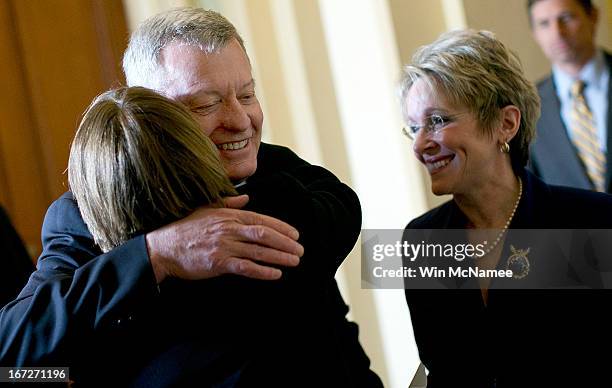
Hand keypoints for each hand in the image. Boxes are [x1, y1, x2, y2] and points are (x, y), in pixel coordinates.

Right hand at [146, 195, 303, 282]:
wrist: (163, 247)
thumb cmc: (185, 229)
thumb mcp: (207, 209)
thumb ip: (229, 204)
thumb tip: (247, 198)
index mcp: (228, 215)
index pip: (261, 219)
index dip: (281, 227)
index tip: (295, 235)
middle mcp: (229, 229)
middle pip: (264, 234)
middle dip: (285, 243)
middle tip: (300, 250)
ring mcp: (224, 246)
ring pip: (258, 251)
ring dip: (279, 257)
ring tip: (294, 261)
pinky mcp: (218, 263)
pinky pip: (245, 267)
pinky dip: (262, 271)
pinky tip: (276, 274)